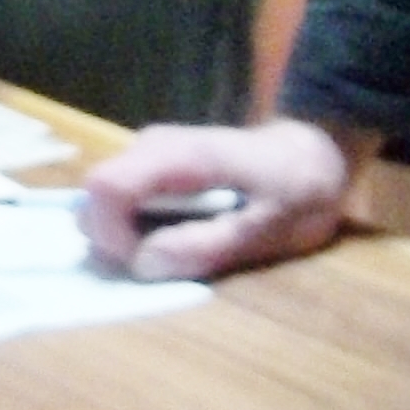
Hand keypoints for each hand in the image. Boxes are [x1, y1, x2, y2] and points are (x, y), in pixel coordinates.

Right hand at [79, 118, 366, 281]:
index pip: (106, 187)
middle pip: (94, 198)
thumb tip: (142, 264)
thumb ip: (208, 245)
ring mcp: (146, 151)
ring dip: (125, 238)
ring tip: (179, 249)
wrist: (314, 153)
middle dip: (116, 243)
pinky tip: (177, 234)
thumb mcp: (269, 228)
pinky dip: (133, 229)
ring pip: (101, 201)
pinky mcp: (149, 165)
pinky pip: (119, 201)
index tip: (148, 264)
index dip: (112, 236)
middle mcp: (150, 145)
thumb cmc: (298, 191)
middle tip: (168, 262)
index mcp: (180, 156)